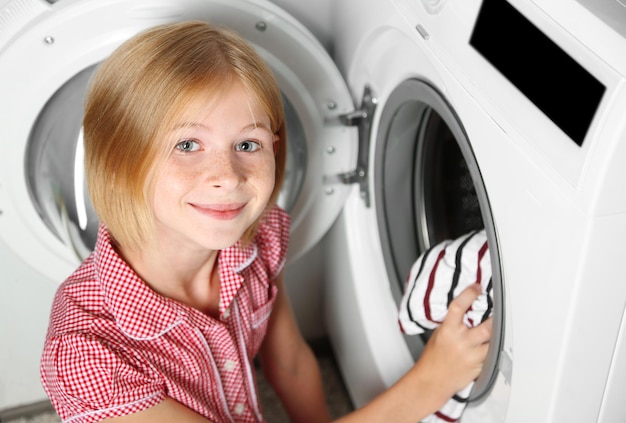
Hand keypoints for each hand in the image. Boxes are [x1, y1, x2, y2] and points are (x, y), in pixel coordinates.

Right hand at [414, 284, 492, 400]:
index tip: (476, 287)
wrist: (432, 381)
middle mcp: (462, 342)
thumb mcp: (438, 334)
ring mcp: (473, 356)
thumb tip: (464, 311)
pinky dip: (493, 349)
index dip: (469, 294)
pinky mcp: (480, 366)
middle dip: (495, 317)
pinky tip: (490, 345)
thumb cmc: (432, 359)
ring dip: (497, 334)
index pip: (459, 307)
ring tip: (497, 328)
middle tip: (498, 308)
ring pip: (494, 341)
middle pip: (488, 326)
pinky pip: (492, 355)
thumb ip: (451, 323)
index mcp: (448, 331)